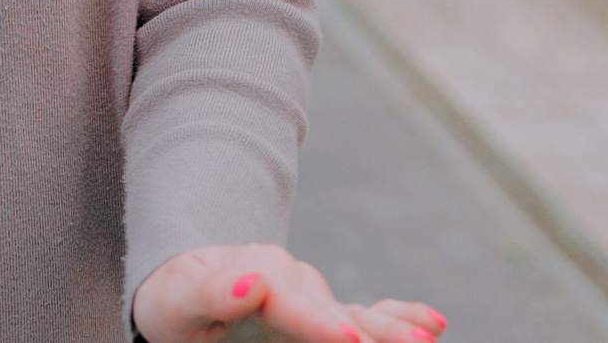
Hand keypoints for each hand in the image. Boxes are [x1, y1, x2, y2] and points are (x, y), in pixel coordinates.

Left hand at [132, 244, 445, 342]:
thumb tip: (254, 281)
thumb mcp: (177, 299)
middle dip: (366, 329)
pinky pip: (365, 314)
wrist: (183, 293)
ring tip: (426, 339)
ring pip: (354, 314)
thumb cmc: (174, 305)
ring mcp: (309, 298)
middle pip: (328, 306)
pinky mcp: (322, 315)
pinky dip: (398, 316)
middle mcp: (288, 278)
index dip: (317, 319)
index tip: (348, 337)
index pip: (285, 295)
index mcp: (252, 271)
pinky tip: (433, 323)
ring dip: (392, 328)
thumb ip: (209, 290)